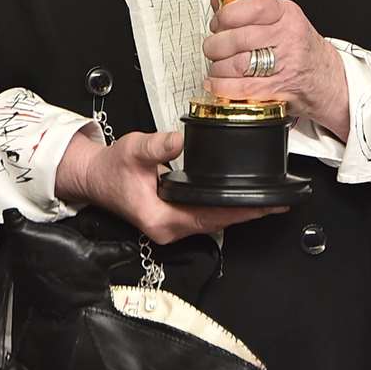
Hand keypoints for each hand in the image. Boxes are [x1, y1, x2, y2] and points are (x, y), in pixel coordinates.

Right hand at [55, 129, 283, 244]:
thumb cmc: (111, 168)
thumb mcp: (134, 150)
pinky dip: (223, 208)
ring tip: (265, 201)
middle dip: (246, 213)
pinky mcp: (173, 219)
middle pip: (217, 223)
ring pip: (212, 222)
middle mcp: (169, 229)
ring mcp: (171, 226)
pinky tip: (238, 198)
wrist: (94, 177)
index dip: (238, 211)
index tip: (264, 205)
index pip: (209, 217)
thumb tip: (180, 140)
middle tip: (276, 202)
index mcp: (161, 219)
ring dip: (237, 211)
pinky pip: (204, 216)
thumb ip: (157, 146)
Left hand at [202, 0, 350, 140]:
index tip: (218, 21)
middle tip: (212, 47)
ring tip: (217, 66)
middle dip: (215, 45)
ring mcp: (284, 65)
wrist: (326, 79)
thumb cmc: (300, 48)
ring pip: (237, 64)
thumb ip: (248, 9)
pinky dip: (222, 86)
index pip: (254, 6)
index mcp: (287, 15)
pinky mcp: (278, 89)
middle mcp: (288, 38)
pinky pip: (241, 88)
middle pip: (239, 38)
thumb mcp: (281, 19)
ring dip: (217, 67)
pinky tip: (216, 83)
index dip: (227, 14)